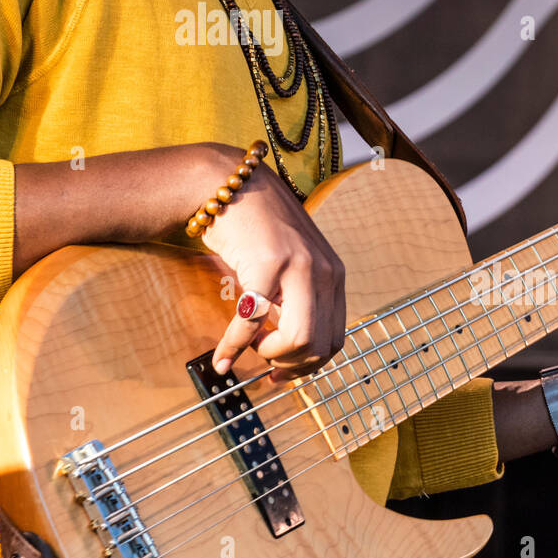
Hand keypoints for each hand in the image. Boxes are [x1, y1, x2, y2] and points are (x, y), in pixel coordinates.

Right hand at [203, 161, 345, 382]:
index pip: (335, 337)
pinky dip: (234, 346)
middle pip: (321, 346)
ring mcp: (298, 266)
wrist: (229, 184)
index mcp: (333, 274)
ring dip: (271, 355)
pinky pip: (252, 322)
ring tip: (251, 348)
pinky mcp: (267, 264)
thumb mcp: (292, 260)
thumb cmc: (255, 226)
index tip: (283, 373)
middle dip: (290, 365)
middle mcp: (324, 271)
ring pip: (299, 340)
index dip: (309, 364)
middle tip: (265, 363)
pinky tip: (222, 357)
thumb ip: (298, 296)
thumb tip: (290, 347)